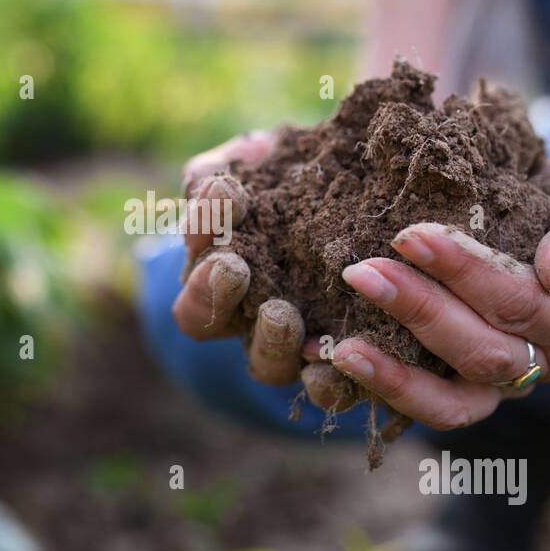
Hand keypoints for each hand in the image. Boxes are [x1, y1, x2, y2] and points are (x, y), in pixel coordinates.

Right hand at [170, 132, 359, 409]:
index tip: (220, 199)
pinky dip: (331, 383)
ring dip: (268, 340)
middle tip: (232, 267)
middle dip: (212, 293)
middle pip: (203, 321)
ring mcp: (289, 345)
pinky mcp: (340, 364)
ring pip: (263, 363)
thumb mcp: (264, 163)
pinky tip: (346, 357)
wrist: (366, 205)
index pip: (183, 248)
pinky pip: (329, 387)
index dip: (199, 233)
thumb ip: (234, 165)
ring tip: (282, 313)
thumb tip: (225, 168)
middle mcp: (241, 314)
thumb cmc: (299, 179)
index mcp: (214, 266)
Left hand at [330, 157, 549, 429]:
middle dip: (420, 311)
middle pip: (484, 350)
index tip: (412, 234)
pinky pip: (434, 410)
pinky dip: (387, 393)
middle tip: (361, 271)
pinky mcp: (472, 394)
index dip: (466, 273)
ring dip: (396, 371)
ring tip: (341, 345)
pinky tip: (339, 363)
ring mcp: (510, 385)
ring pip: (457, 400)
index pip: (521, 301)